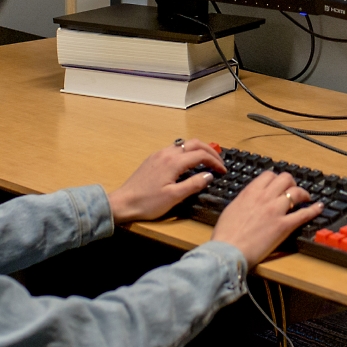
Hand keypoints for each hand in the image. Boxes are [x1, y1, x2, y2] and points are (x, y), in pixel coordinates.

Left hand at [109, 139, 225, 225]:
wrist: (123, 203)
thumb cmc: (148, 202)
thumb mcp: (174, 197)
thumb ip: (193, 184)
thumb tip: (209, 175)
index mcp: (173, 162)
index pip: (200, 155)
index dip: (215, 162)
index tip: (223, 171)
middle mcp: (167, 153)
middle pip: (194, 143)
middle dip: (209, 151)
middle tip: (219, 162)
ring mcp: (159, 155)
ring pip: (184, 144)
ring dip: (198, 149)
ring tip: (207, 160)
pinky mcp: (153, 159)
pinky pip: (175, 149)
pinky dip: (187, 152)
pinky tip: (188, 163)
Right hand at [211, 171, 321, 266]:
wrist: (228, 251)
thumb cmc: (225, 235)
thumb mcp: (232, 209)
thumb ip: (244, 201)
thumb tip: (250, 200)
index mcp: (250, 192)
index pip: (269, 175)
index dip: (276, 179)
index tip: (279, 184)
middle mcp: (265, 197)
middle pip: (285, 179)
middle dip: (291, 182)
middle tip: (293, 189)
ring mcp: (276, 211)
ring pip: (296, 192)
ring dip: (303, 193)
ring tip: (306, 197)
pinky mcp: (284, 226)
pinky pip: (303, 214)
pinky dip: (313, 209)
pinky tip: (318, 207)